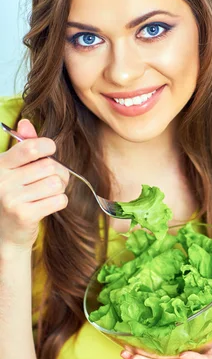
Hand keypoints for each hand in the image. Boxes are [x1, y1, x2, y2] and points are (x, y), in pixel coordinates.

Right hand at [0, 119, 69, 249]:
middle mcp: (2, 181)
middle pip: (49, 166)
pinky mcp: (24, 215)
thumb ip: (23, 147)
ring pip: (56, 183)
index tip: (50, 151)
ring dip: (58, 189)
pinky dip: (59, 202)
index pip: (29, 148)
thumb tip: (26, 123)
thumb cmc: (15, 197)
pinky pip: (59, 200)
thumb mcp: (14, 170)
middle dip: (57, 173)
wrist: (6, 235)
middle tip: (50, 182)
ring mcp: (11, 199)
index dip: (47, 146)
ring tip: (45, 195)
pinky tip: (46, 206)